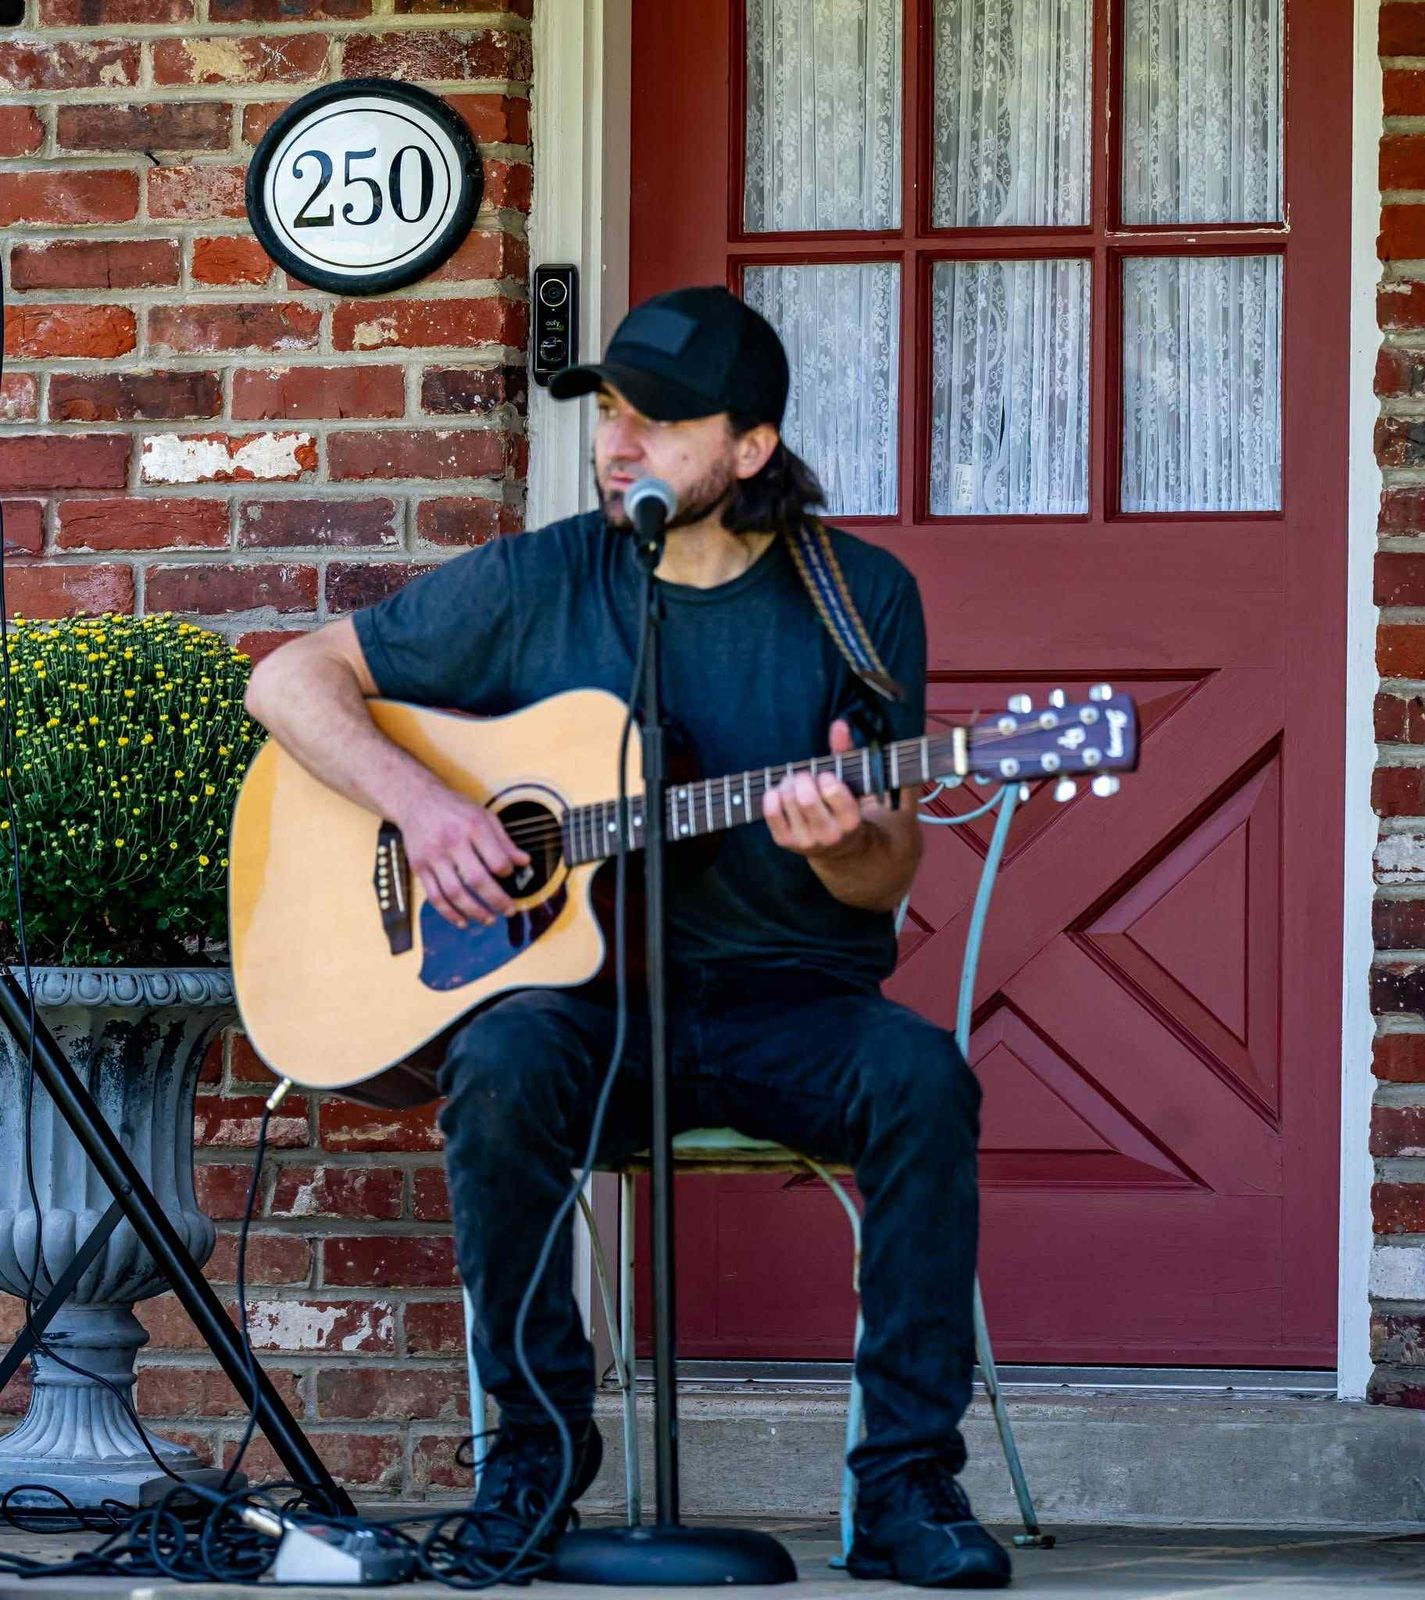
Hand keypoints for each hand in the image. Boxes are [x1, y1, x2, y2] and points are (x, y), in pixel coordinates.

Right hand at [395, 782, 531, 929]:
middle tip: (509, 910)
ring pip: (455, 892)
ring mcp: (433, 857)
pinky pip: (435, 896)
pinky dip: (449, 913)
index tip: (509, 874)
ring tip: (489, 919)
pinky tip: (462, 921)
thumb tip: (524, 862)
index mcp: (473, 827)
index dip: (507, 872)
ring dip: (474, 911)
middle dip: (497, 899)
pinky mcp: (419, 867)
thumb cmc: (454, 808)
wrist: (416, 800)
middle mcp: (452, 842)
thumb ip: (504, 840)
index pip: (496, 859)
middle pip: (477, 879)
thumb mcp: (484, 815)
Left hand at [762, 719, 872, 860]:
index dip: (825, 777)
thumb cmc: (842, 804)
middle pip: (806, 799)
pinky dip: (771, 795)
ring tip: (793, 783)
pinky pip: (770, 812)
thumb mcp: (850, 781)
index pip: (832, 791)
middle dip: (802, 779)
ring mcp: (805, 841)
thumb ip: (845, 751)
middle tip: (804, 776)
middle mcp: (829, 835)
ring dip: (787, 784)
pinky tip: (780, 792)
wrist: (836, 846)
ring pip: (787, 802)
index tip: (825, 776)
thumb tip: (839, 724)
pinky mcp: (785, 841)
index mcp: (851, 821)